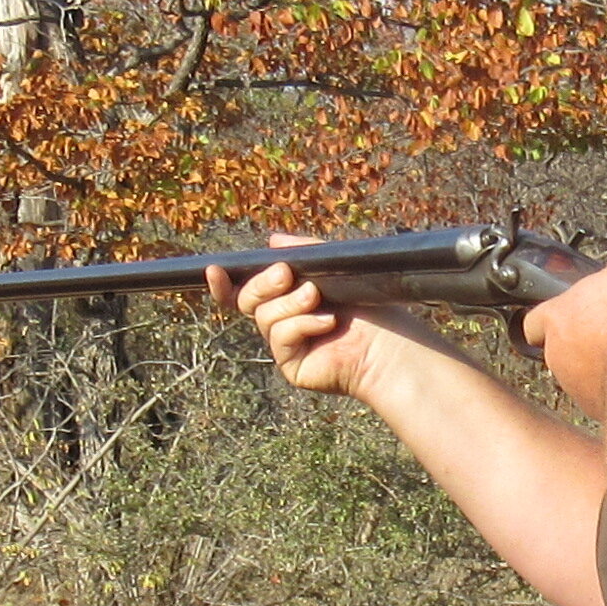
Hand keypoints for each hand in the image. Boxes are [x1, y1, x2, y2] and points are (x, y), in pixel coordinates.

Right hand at [213, 252, 402, 399]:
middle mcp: (284, 322)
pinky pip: (280, 337)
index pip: (247, 291)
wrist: (392, 344)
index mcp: (291, 298)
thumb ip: (304, 253)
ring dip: (290, 303)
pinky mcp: (292, 365)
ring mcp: (287, 345)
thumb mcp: (335, 269)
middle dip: (263, 283)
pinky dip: (302, 324)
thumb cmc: (373, 308)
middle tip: (286, 274)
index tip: (213, 269)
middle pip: (247, 300)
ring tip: (317, 298)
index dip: (225, 284)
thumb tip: (272, 241)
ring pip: (263, 316)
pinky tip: (327, 323)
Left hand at [521, 244, 606, 415]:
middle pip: (558, 348)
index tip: (565, 316)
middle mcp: (556, 353)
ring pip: (578, 375)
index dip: (549, 318)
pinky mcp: (595, 407)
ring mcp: (573, 384)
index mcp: (556, 316)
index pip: (534, 320)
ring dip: (598, 366)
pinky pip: (602, 395)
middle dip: (581, 342)